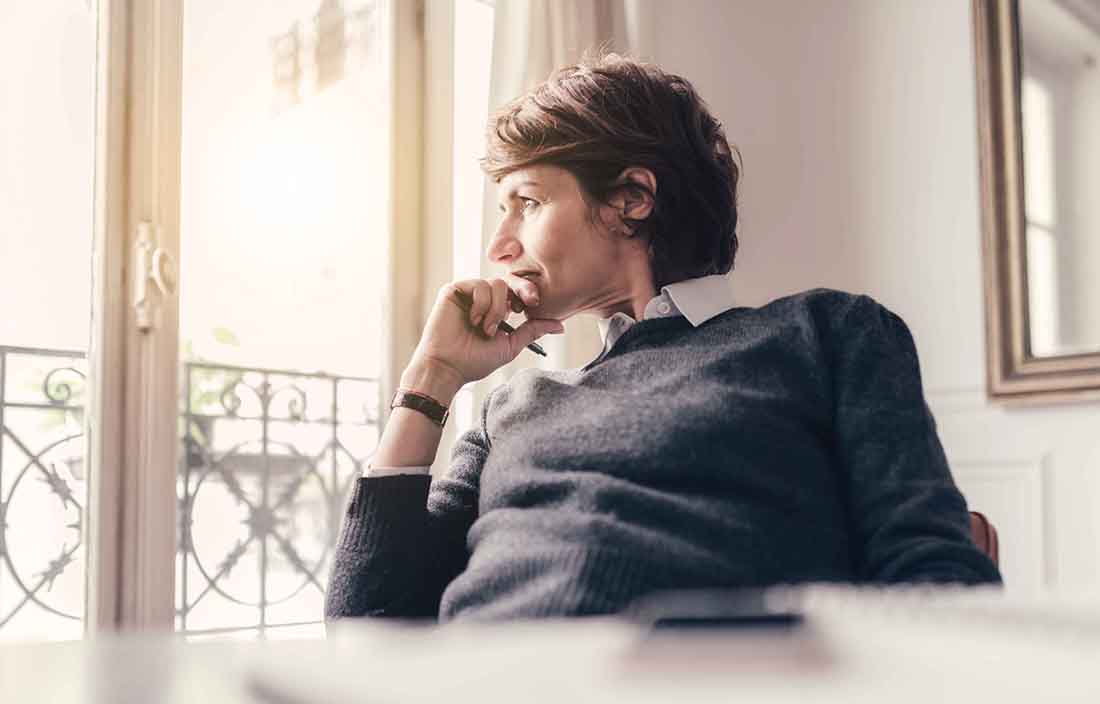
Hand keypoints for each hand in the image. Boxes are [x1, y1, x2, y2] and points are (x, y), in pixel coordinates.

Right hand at [407, 274, 563, 388]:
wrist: (449, 367)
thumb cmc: (475, 361)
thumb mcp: (511, 345)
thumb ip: (533, 330)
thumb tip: (561, 326)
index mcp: (497, 310)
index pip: (518, 291)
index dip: (528, 293)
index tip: (534, 304)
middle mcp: (483, 299)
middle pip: (510, 280)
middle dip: (522, 290)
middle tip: (526, 304)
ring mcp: (468, 294)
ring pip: (496, 284)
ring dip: (496, 309)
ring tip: (486, 329)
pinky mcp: (453, 290)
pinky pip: (478, 285)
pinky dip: (481, 304)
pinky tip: (473, 321)